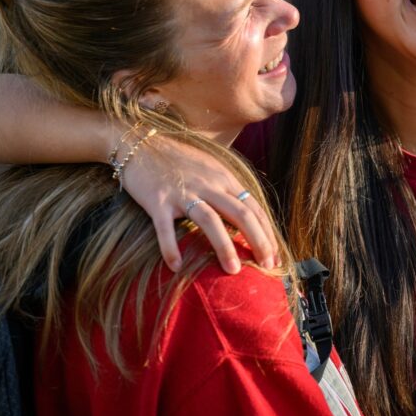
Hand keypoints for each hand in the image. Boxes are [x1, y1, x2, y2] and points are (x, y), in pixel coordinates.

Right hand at [119, 136, 279, 273]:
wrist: (139, 144)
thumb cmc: (176, 160)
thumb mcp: (210, 169)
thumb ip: (227, 189)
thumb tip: (246, 218)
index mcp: (223, 178)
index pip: (252, 207)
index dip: (267, 232)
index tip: (275, 256)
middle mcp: (208, 184)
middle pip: (240, 213)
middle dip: (258, 241)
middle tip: (267, 266)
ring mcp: (183, 192)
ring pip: (210, 220)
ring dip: (224, 247)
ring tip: (234, 271)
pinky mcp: (158, 200)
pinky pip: (165, 228)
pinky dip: (170, 247)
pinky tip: (176, 266)